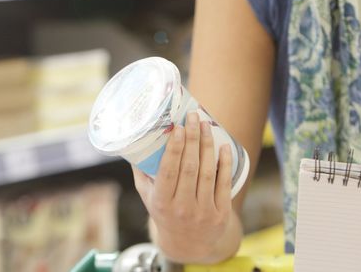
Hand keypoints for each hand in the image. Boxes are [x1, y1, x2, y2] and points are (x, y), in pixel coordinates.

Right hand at [131, 111, 234, 262]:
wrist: (188, 244)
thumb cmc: (165, 211)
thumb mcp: (148, 196)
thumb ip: (141, 171)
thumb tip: (135, 138)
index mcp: (162, 202)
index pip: (168, 171)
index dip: (174, 148)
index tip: (178, 127)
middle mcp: (182, 208)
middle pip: (189, 168)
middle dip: (193, 139)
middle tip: (194, 117)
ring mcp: (203, 212)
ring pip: (208, 173)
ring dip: (208, 146)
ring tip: (207, 125)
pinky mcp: (221, 214)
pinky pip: (224, 184)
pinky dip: (225, 163)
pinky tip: (224, 146)